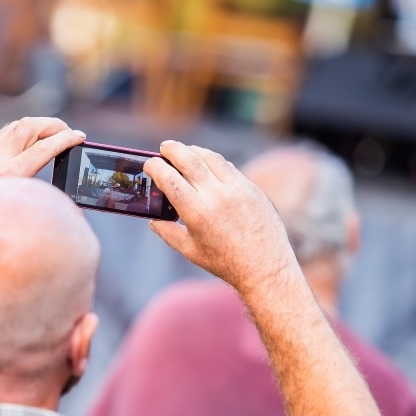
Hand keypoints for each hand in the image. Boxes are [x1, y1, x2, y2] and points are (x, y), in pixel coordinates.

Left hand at [0, 117, 84, 206]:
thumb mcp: (10, 215)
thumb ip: (32, 200)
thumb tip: (58, 204)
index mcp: (7, 174)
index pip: (44, 147)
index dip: (66, 140)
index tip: (80, 137)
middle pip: (30, 126)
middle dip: (54, 125)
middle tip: (69, 133)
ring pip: (17, 126)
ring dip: (39, 126)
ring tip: (55, 135)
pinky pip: (7, 134)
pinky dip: (24, 132)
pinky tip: (32, 142)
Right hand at [144, 141, 297, 292]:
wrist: (265, 268)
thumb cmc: (226, 263)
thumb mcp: (191, 251)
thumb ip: (169, 233)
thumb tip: (154, 221)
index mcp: (196, 212)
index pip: (169, 179)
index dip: (156, 167)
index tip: (149, 164)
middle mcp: (216, 196)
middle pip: (189, 159)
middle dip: (173, 149)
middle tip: (164, 147)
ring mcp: (237, 189)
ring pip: (211, 158)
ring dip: (194, 150)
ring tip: (185, 150)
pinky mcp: (252, 189)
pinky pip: (229, 167)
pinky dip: (214, 161)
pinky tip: (207, 162)